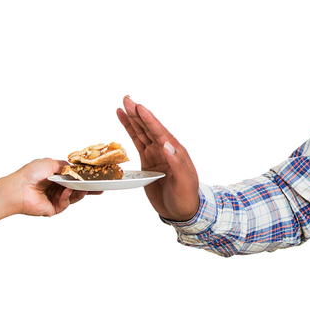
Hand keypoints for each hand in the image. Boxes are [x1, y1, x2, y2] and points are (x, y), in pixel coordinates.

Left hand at [0, 158, 96, 229]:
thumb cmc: (30, 174)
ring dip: (80, 192)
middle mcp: (56, 188)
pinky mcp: (54, 209)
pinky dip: (67, 196)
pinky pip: (66, 203)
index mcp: (55, 176)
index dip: (84, 177)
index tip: (96, 176)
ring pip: (73, 196)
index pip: (74, 177)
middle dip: (89, 188)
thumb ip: (65, 166)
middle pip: (77, 188)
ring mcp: (55, 199)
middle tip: (101, 187)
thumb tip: (75, 168)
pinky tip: (67, 191)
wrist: (18, 189)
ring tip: (85, 187)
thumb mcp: (50, 163)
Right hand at [117, 96, 199, 220]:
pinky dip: (130, 130)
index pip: (161, 133)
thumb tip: (167, 145)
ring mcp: (155, 153)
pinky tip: (123, 119)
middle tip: (127, 99)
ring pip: (142, 132)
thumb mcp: (185, 182)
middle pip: (149, 128)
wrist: (181, 211)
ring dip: (132, 118)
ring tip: (124, 104)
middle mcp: (165, 149)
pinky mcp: (147, 160)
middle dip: (138, 113)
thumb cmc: (186, 197)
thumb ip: (177, 163)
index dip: (150, 120)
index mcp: (176, 151)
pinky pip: (136, 142)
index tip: (140, 107)